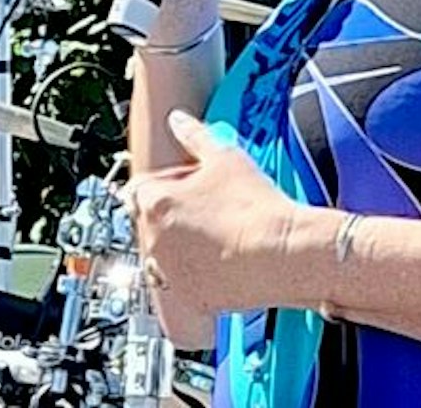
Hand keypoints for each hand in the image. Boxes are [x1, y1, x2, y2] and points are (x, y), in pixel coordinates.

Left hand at [124, 110, 308, 345]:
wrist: (283, 253)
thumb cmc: (256, 208)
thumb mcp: (224, 157)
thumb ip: (194, 135)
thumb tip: (179, 121)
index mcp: (155, 202)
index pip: (137, 191)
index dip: (160, 187)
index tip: (175, 190)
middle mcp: (155, 239)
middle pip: (150, 225)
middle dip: (169, 219)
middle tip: (201, 214)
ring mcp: (170, 272)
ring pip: (162, 259)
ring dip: (177, 252)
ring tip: (212, 242)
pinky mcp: (190, 299)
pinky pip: (182, 292)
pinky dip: (194, 284)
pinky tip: (218, 269)